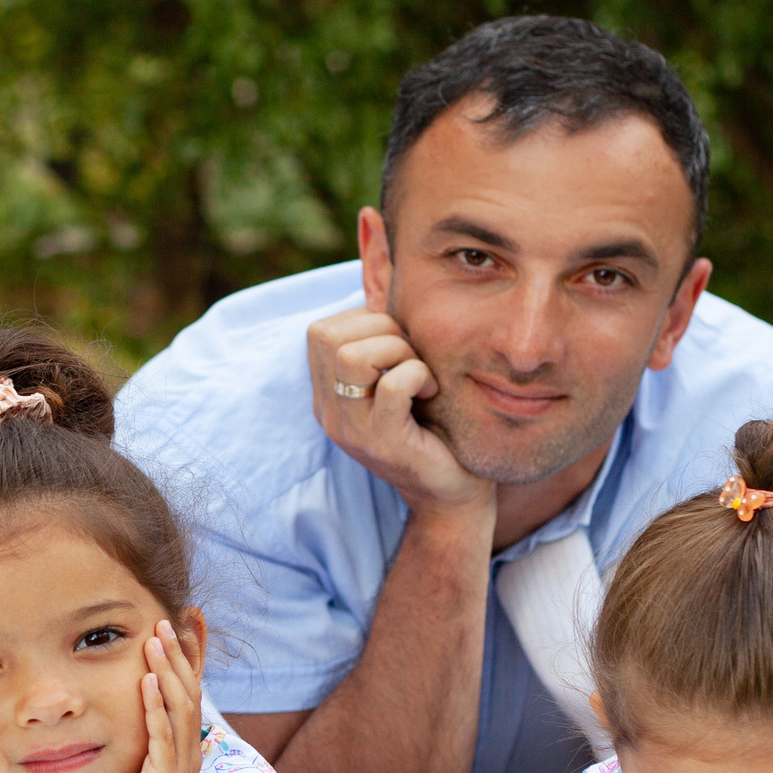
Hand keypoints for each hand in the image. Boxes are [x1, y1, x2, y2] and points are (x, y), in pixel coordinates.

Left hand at [80, 621, 204, 772]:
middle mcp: (191, 753)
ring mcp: (181, 767)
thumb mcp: (131, 758)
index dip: (191, 657)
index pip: (192, 691)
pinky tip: (145, 682)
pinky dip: (155, 707)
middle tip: (163, 622)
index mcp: (185, 746)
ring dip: (168, 671)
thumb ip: (138, 730)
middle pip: (191, 692)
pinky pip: (163, 735)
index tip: (183, 623)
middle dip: (178, 655)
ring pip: (182, 708)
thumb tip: (130, 693)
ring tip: (154, 641)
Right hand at [306, 308, 493, 516]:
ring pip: (353, 355)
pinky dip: (418, 375)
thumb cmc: (434, 428)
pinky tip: (432, 390)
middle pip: (328, 334)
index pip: (320, 330)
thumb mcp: (401, 379)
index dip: (364, 321)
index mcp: (328, 396)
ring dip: (397, 350)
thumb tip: (391, 277)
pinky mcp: (383, 444)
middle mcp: (330, 413)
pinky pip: (392, 386)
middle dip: (381, 330)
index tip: (398, 345)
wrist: (452, 495)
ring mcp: (352, 431)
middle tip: (412, 356)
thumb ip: (388, 342)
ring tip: (420, 372)